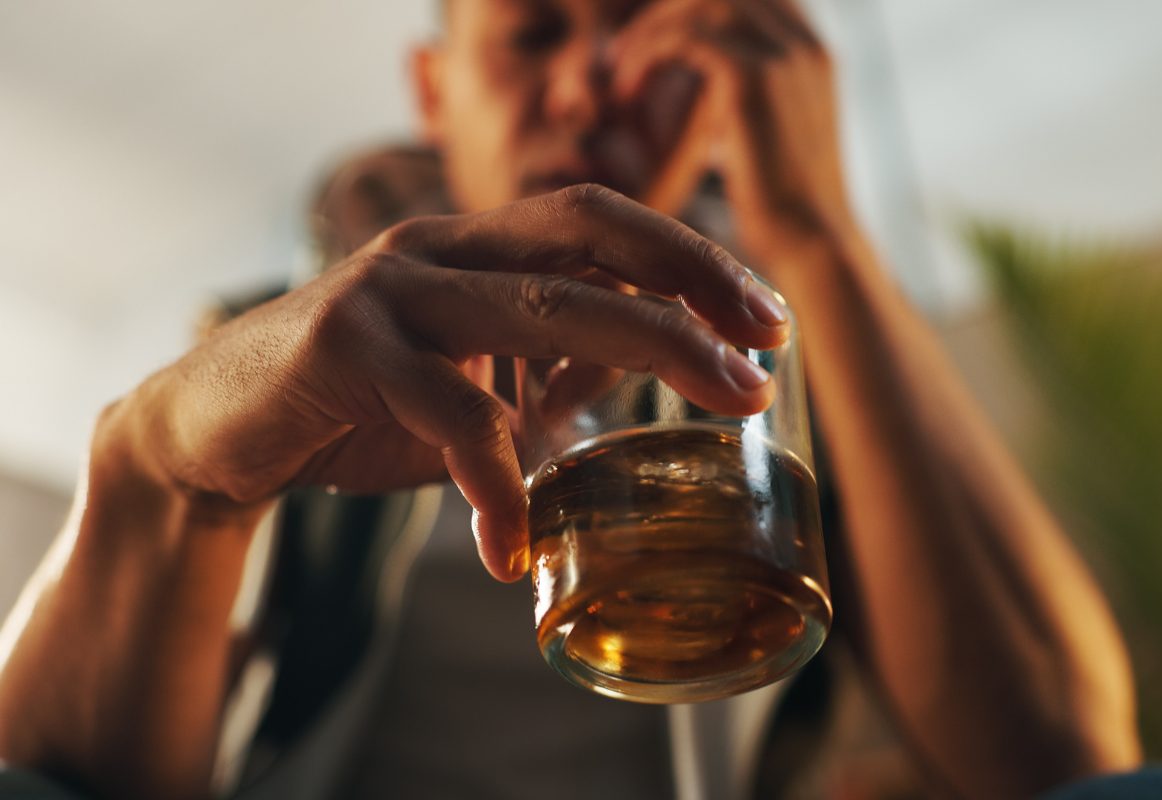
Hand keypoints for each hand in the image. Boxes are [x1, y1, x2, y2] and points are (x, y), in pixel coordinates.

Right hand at [123, 185, 788, 580]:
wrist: (215, 427)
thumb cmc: (353, 406)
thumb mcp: (466, 385)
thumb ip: (544, 370)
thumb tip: (630, 375)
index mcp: (471, 246)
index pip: (598, 219)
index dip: (687, 255)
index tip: (761, 315)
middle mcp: (436, 247)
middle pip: (587, 242)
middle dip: (694, 293)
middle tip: (767, 355)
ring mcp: (389, 289)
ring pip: (536, 305)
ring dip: (646, 355)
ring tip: (721, 407)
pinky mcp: (343, 349)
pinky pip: (451, 412)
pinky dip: (499, 481)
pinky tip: (517, 544)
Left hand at [611, 0, 853, 262]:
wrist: (811, 243)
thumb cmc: (783, 209)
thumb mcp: (765, 139)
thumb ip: (742, 105)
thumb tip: (709, 102)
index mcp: (812, 51)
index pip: (746, 1)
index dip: (692, 13)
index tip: (652, 46)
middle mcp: (805, 41)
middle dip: (666, 15)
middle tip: (624, 56)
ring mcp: (784, 54)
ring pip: (700, 4)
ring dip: (650, 32)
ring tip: (622, 78)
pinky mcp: (754, 78)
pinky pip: (686, 36)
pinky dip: (648, 56)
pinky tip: (628, 94)